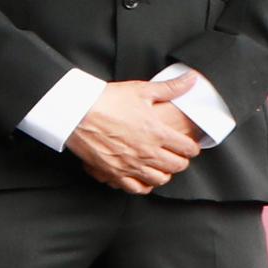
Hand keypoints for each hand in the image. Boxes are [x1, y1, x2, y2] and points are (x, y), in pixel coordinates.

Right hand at [69, 77, 203, 194]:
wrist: (75, 112)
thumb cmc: (107, 100)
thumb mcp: (141, 90)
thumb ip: (170, 88)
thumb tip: (191, 79)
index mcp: (158, 132)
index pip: (188, 148)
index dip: (192, 147)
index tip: (188, 144)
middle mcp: (147, 152)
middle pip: (177, 166)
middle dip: (180, 160)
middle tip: (176, 154)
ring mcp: (131, 164)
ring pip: (160, 179)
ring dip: (164, 173)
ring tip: (160, 165)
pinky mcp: (114, 172)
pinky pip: (136, 188)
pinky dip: (143, 185)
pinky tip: (142, 176)